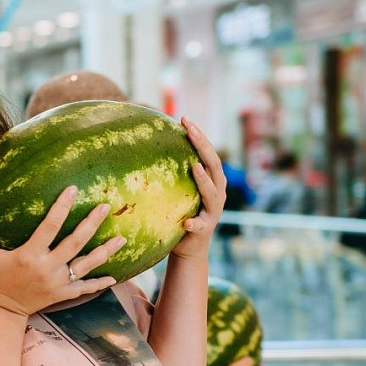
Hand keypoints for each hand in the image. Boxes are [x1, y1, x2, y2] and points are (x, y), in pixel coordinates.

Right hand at [0, 187, 124, 316]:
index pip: (51, 226)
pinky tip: (114, 276)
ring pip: (87, 265)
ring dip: (105, 251)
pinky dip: (99, 283)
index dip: (63, 206)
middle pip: (76, 242)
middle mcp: (47, 269)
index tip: (73, 189)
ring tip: (121, 237)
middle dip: (92, 223)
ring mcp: (57, 283)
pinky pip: (84, 289)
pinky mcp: (61, 295)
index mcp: (29, 255)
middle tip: (106, 206)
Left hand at [170, 117, 224, 260]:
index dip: (199, 136)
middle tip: (189, 129)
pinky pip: (200, 226)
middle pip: (213, 165)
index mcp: (212, 180)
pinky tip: (186, 221)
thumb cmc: (181, 212)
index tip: (184, 119)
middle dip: (203, 146)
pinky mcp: (204, 230)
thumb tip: (148, 145)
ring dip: (204, 180)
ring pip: (212, 193)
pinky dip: (194, 223)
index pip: (208, 153)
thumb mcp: (180, 190)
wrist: (189, 247)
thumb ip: (174, 172)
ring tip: (194, 167)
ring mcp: (213, 211)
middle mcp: (217, 193)